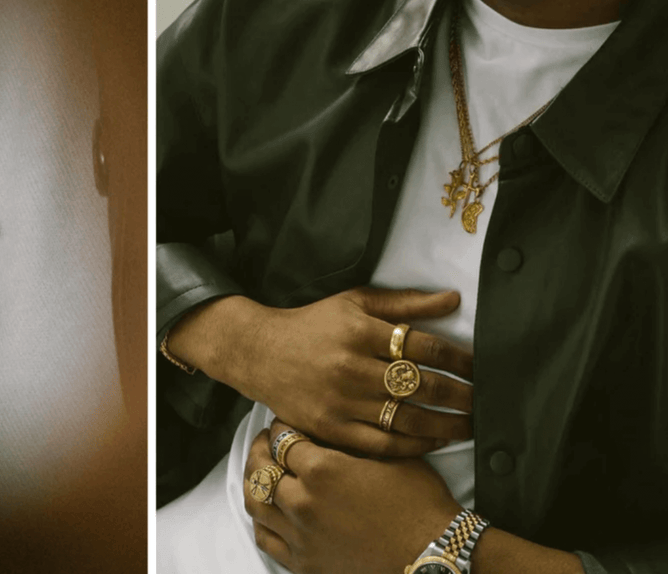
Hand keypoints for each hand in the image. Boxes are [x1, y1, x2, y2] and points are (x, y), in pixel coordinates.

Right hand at [170, 287, 473, 456]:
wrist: (258, 352)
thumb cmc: (312, 325)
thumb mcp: (354, 302)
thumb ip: (404, 303)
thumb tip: (453, 299)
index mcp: (360, 331)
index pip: (424, 346)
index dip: (459, 359)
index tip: (480, 368)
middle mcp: (351, 367)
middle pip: (421, 385)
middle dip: (461, 395)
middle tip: (485, 401)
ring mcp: (340, 401)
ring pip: (406, 419)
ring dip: (446, 425)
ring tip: (470, 426)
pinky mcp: (330, 428)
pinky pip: (381, 444)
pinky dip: (413, 446)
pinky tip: (434, 441)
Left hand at [243, 419, 461, 573]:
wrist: (435, 556)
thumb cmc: (420, 505)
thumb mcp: (388, 456)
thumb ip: (351, 440)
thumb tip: (330, 427)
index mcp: (322, 469)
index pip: (283, 438)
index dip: (282, 426)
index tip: (283, 423)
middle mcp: (302, 502)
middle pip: (260, 467)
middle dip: (260, 448)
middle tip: (265, 441)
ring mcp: (300, 535)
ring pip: (255, 502)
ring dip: (255, 481)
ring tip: (262, 471)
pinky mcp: (304, 562)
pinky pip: (266, 538)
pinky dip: (262, 519)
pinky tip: (270, 510)